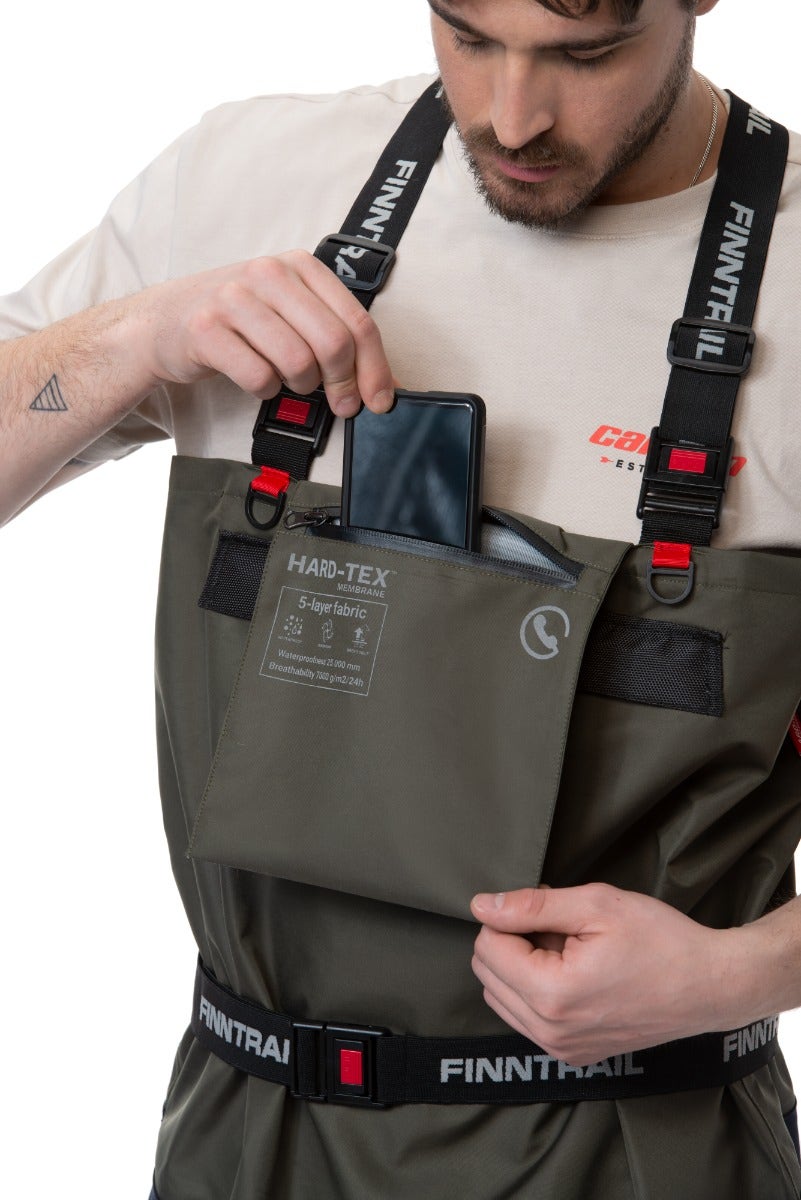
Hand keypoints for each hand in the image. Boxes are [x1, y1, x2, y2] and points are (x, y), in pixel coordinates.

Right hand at [130, 250, 394, 415]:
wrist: (163, 322)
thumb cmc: (237, 320)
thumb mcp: (288, 311)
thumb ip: (332, 334)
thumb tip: (380, 384)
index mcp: (300, 265)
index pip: (357, 321)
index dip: (375, 369)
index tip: (379, 401)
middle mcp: (269, 273)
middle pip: (333, 343)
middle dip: (343, 384)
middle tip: (340, 404)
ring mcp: (234, 298)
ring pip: (298, 362)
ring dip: (300, 386)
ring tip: (288, 380)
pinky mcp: (206, 330)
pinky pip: (259, 377)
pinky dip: (265, 390)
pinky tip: (257, 380)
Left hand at [470, 883, 745, 1065]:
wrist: (710, 986)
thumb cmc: (661, 941)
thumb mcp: (596, 905)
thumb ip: (531, 906)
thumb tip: (482, 906)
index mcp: (552, 994)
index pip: (487, 946)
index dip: (512, 918)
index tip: (551, 911)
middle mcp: (550, 1031)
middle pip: (487, 973)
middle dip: (514, 942)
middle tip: (563, 929)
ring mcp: (562, 1049)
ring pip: (502, 997)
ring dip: (523, 967)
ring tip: (571, 951)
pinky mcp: (574, 1054)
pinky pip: (527, 1019)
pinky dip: (538, 991)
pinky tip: (577, 974)